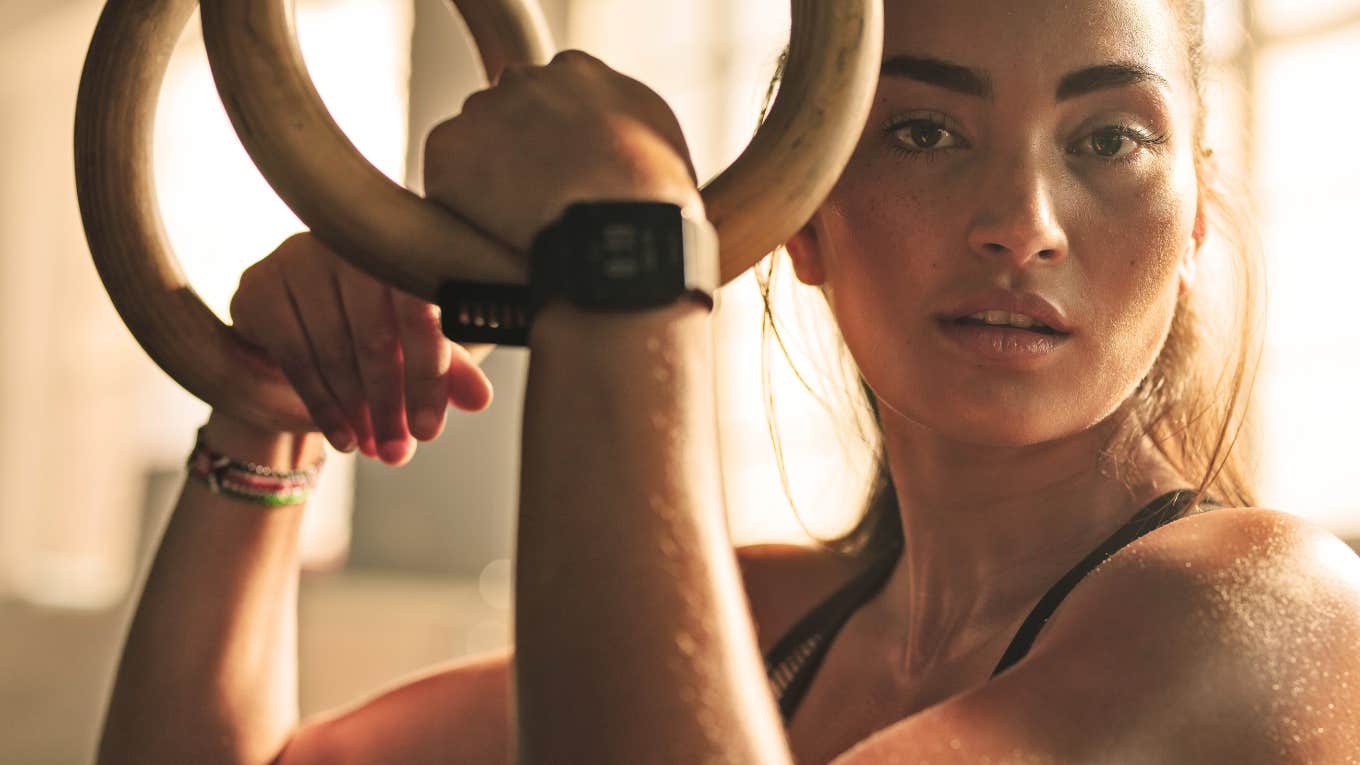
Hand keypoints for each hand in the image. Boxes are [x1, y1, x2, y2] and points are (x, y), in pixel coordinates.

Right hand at [229, 233, 493, 464]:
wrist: (300, 314)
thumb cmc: (373, 322)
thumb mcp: (415, 343)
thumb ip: (447, 367)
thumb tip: (481, 399)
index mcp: (400, 247)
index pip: (420, 315)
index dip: (428, 377)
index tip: (429, 430)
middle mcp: (349, 243)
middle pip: (374, 337)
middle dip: (389, 405)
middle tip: (399, 452)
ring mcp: (298, 257)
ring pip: (333, 350)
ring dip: (356, 410)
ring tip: (373, 447)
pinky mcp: (261, 283)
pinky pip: (294, 356)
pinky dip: (321, 404)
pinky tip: (341, 436)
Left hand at [423, 49, 704, 255]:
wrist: (616, 235)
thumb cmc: (656, 204)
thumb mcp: (663, 148)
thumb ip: (626, 132)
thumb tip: (615, 157)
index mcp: (581, 73)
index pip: (553, 96)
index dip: (556, 139)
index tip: (563, 173)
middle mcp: (526, 78)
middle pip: (507, 113)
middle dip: (518, 153)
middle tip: (538, 203)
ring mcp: (481, 110)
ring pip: (474, 146)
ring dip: (488, 180)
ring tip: (519, 228)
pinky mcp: (446, 149)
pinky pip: (446, 179)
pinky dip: (462, 207)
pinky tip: (494, 234)